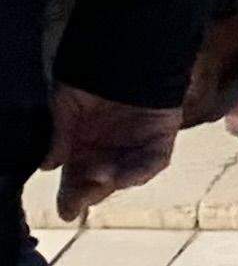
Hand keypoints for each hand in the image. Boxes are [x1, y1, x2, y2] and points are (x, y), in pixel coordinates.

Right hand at [44, 86, 177, 221]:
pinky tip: (124, 176)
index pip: (76, 179)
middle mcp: (109, 150)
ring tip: (99, 179)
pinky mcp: (161, 138)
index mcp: (83, 146)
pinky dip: (140, 171)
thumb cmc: (90, 77)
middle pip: (99, 183)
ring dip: (112, 182)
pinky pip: (154, 161)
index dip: (71, 196)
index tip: (65, 211)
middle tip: (79, 201)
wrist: (125, 53)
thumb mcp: (64, 106)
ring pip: (125, 175)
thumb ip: (58, 135)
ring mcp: (136, 146)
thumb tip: (48, 165)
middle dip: (89, 194)